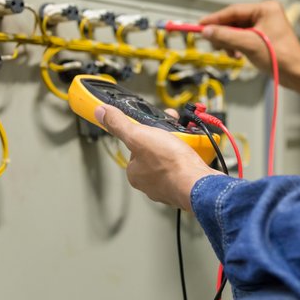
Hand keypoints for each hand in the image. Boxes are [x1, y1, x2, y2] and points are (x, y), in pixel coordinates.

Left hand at [95, 105, 221, 210]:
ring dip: (179, 147)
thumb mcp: (138, 135)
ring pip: (171, 160)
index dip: (145, 132)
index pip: (135, 147)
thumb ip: (119, 124)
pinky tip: (194, 154)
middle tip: (173, 132)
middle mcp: (150, 182)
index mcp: (135, 172)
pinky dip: (190, 159)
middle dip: (164, 139)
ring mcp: (169, 186)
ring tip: (185, 142)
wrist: (198, 182)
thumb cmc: (169, 164)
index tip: (155, 126)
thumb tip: (101, 113)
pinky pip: (185, 168)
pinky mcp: (185, 185)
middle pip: (155, 152)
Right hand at [200, 0, 299, 112]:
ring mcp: (265, 26)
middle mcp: (265, 14)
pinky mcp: (263, 38)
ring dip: (230, 42)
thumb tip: (207, 31)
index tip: (200, 25)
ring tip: (230, 53)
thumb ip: (226, 36)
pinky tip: (238, 55)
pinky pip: (243, 39)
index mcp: (266, 8)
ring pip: (237, 31)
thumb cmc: (281, 57)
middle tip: (213, 43)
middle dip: (223, 34)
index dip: (215, 19)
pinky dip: (236, 47)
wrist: (298, 74)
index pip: (233, 10)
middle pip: (234, 20)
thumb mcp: (249, 44)